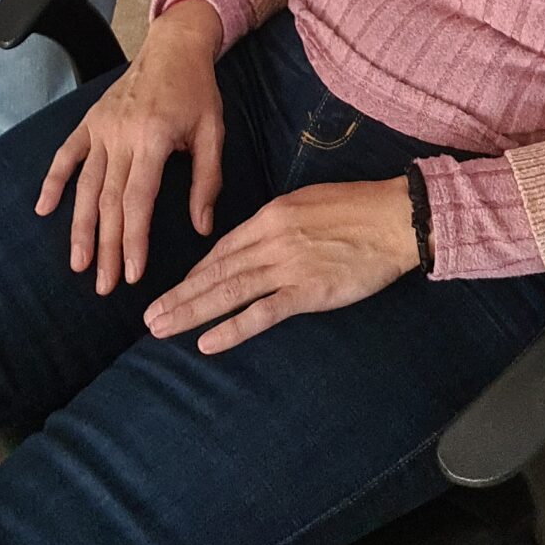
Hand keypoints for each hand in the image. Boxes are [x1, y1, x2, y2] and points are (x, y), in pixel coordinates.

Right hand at [35, 0, 223, 293]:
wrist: (173, 46)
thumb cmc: (197, 91)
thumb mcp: (213, 132)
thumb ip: (207, 180)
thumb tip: (201, 227)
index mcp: (154, 138)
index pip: (138, 201)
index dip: (133, 241)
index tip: (132, 274)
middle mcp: (122, 135)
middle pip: (109, 202)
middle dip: (106, 248)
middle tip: (103, 286)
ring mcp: (101, 128)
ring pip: (85, 186)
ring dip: (80, 227)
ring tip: (79, 263)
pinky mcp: (90, 121)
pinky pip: (66, 154)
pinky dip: (53, 181)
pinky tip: (43, 209)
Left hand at [143, 177, 419, 353]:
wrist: (395, 218)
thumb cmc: (358, 207)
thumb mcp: (309, 202)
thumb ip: (279, 223)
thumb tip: (257, 242)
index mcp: (271, 216)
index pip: (223, 248)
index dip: (196, 272)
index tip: (176, 289)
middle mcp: (271, 239)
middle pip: (215, 271)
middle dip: (179, 295)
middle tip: (149, 317)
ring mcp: (288, 266)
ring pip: (228, 291)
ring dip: (191, 312)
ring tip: (161, 329)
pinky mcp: (307, 291)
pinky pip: (262, 313)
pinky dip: (232, 328)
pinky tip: (207, 342)